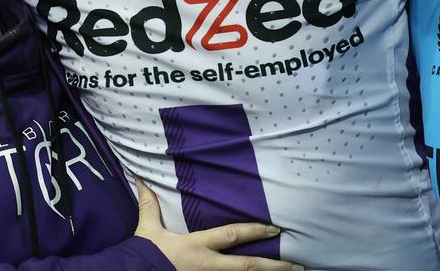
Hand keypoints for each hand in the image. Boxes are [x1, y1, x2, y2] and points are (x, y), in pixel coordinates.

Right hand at [133, 179, 302, 270]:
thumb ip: (149, 205)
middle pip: (248, 266)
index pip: (232, 236)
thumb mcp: (147, 230)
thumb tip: (141, 178)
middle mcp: (208, 266)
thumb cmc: (144, 256)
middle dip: (275, 265)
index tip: (275, 228)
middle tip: (298, 264)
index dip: (255, 230)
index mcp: (198, 246)